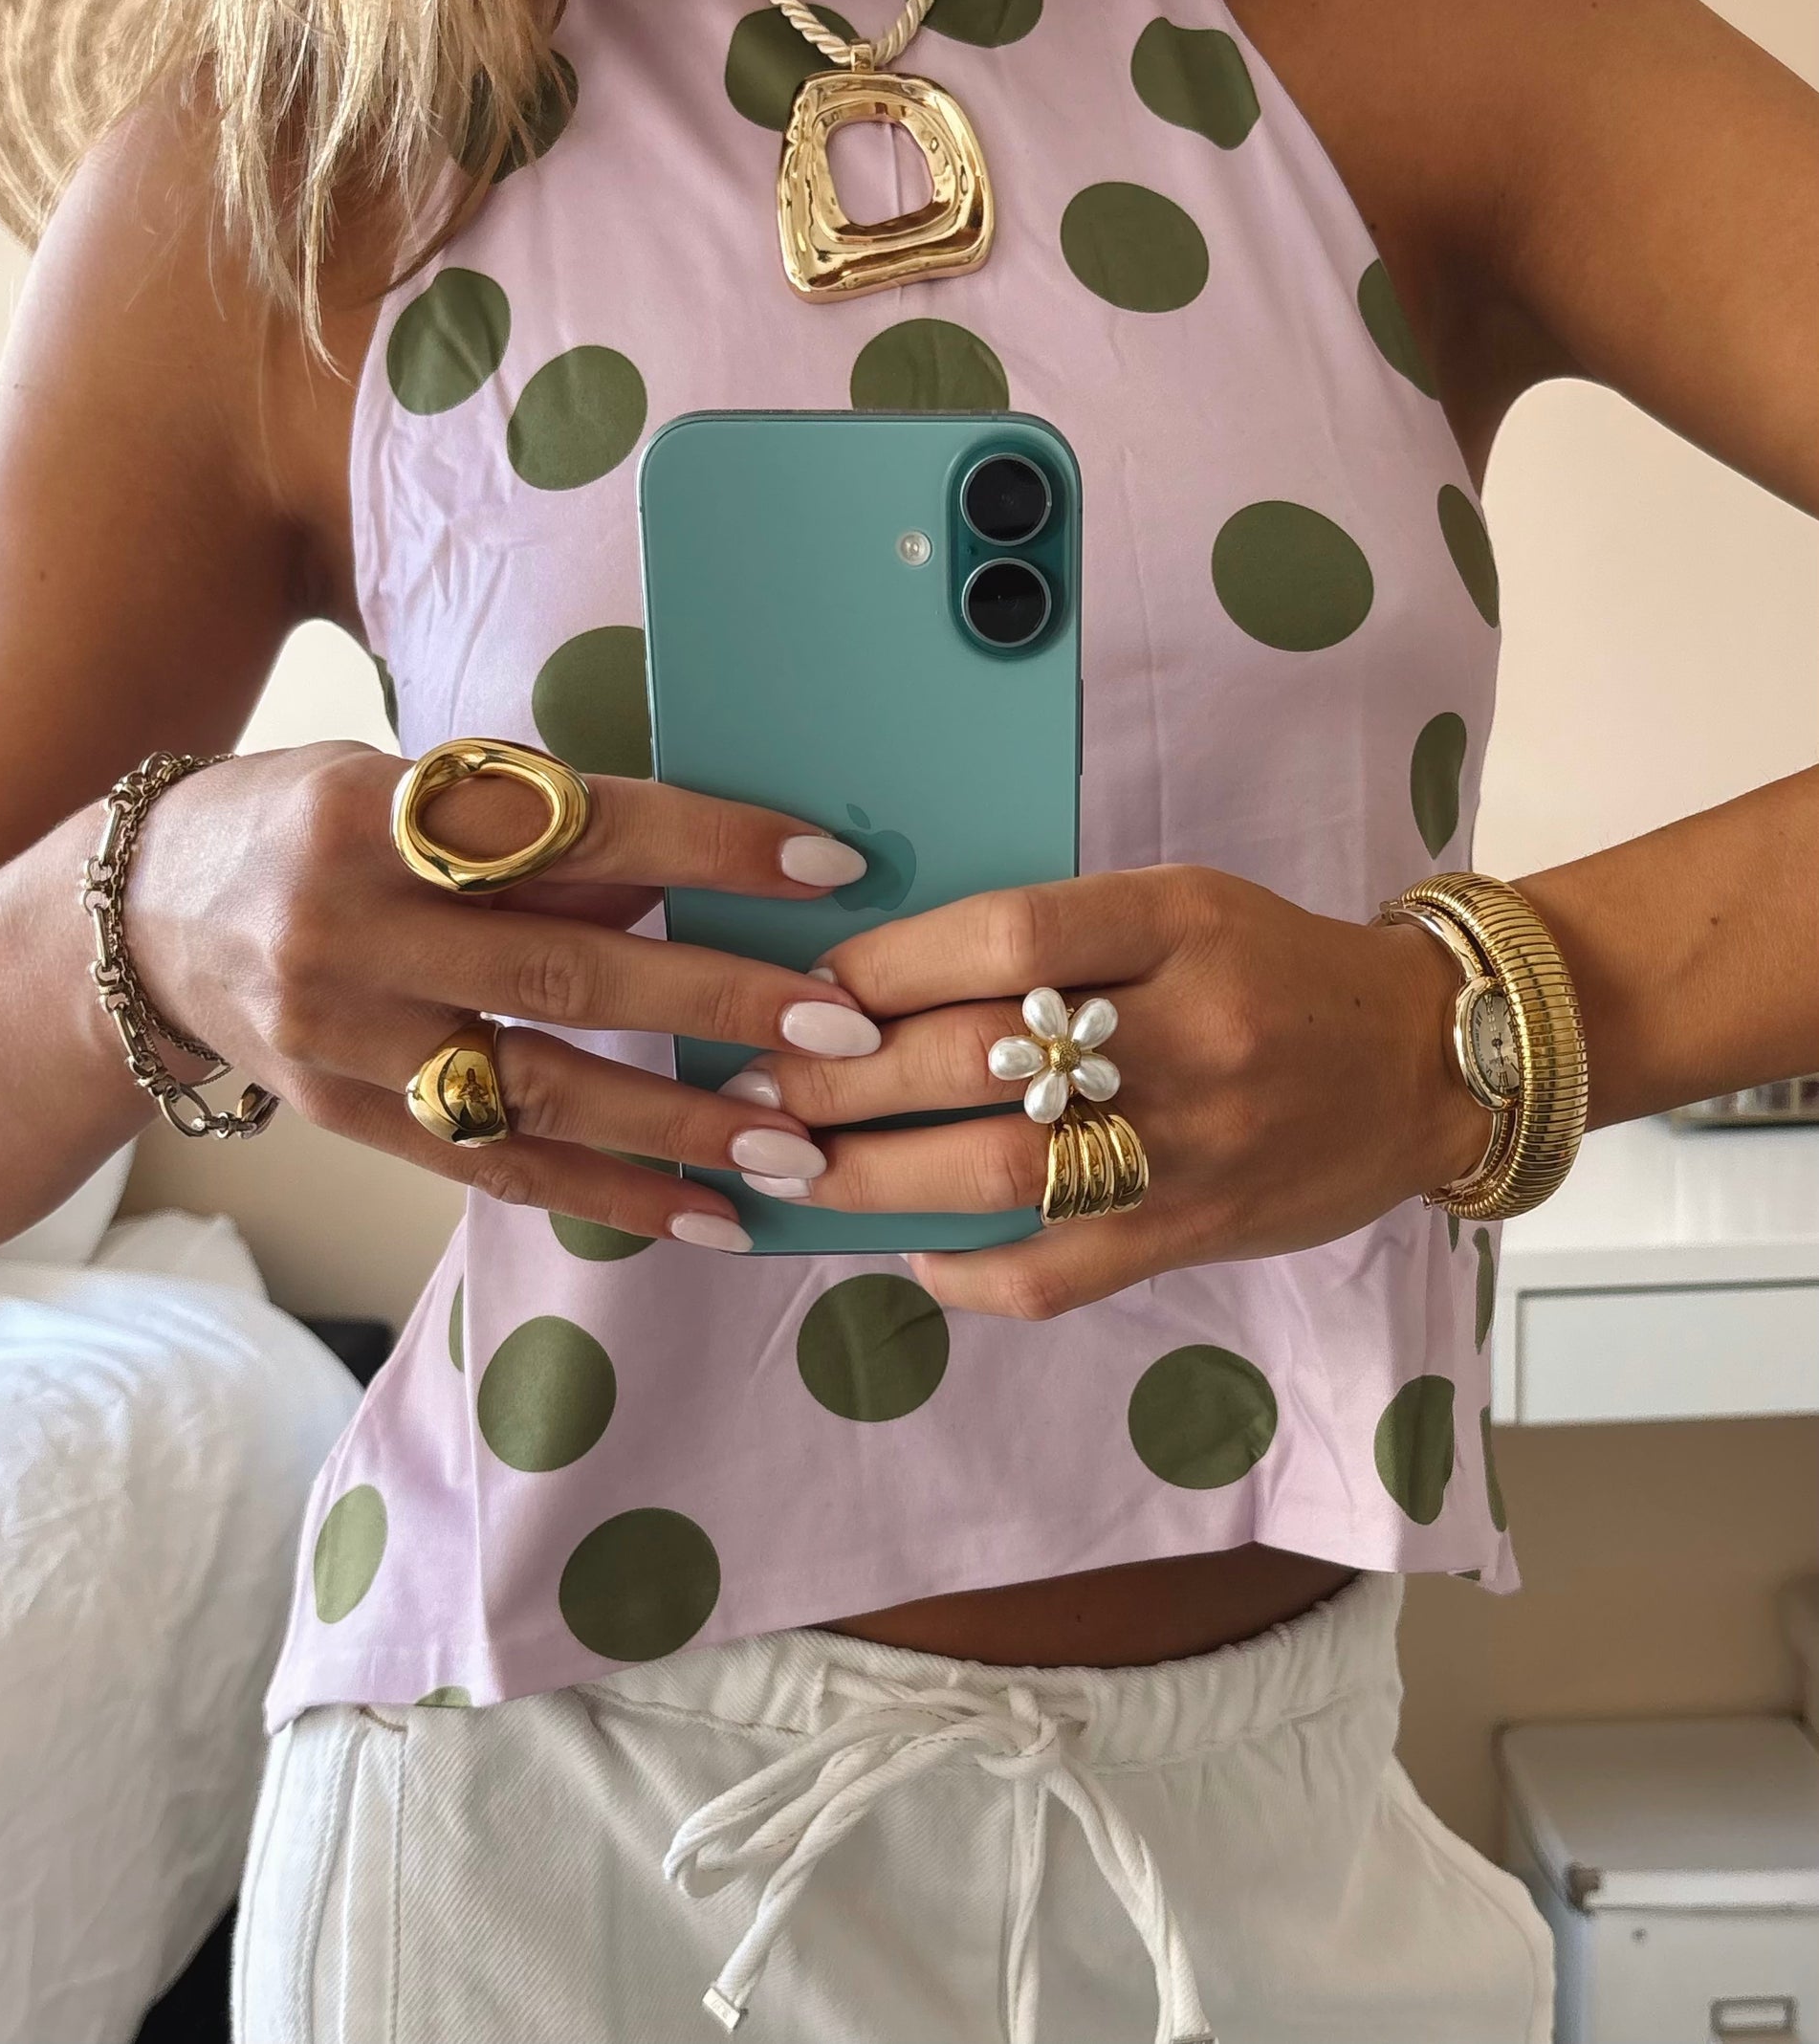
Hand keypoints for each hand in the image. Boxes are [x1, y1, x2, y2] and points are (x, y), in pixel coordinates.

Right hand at [122, 741, 882, 1248]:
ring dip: (681, 1125)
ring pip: (537, 1092)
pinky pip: (497, 1168)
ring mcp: (341, 1040)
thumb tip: (698, 881)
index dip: (703, 847)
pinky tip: (710, 1217)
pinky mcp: (348, 1121)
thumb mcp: (407, 781)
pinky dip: (611, 1195)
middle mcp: (350, 929)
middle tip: (842, 1026)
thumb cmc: (310, 822)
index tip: (825, 866)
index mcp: (376, 812)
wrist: (146, 919)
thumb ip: (537, 832)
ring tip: (798, 1146)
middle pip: (562, 972)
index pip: (570, 826)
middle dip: (716, 1002)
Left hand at [728, 865, 1491, 1313]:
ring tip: (792, 1168)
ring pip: (999, 1175)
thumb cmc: (1278, 965)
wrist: (1422, 1062)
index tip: (811, 984)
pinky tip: (909, 1252)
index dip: (888, 965)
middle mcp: (1190, 1030)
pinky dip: (967, 1273)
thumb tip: (887, 983)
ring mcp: (1194, 1144)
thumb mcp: (1182, 904)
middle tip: (757, 1083)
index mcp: (1182, 923)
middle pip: (981, 1059)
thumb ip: (1062, 937)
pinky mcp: (1196, 1232)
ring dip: (871, 1178)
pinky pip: (1057, 1273)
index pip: (1007, 939)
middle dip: (843, 1077)